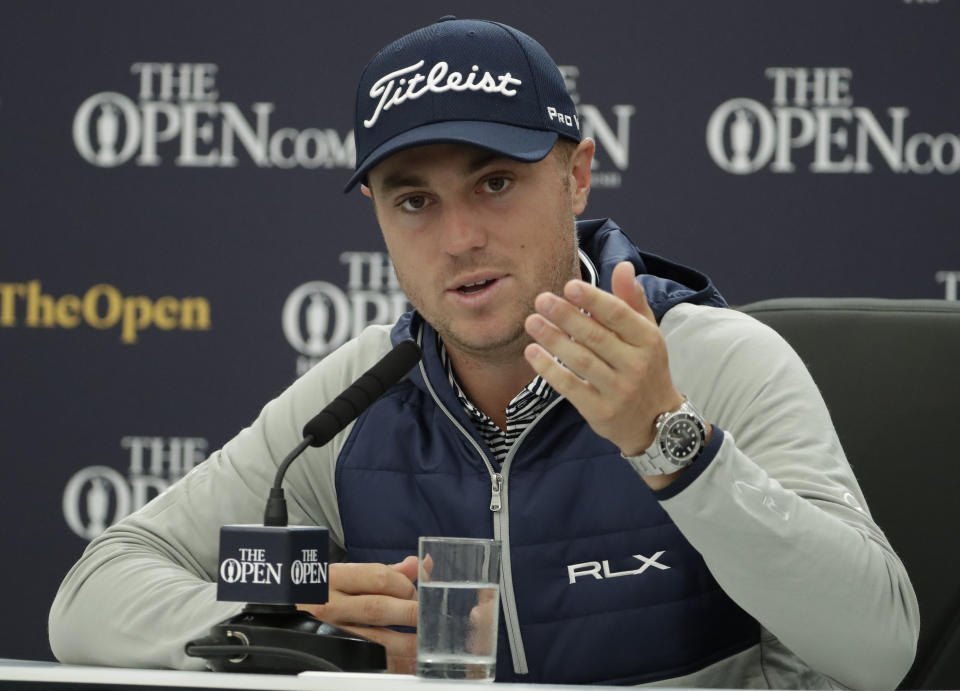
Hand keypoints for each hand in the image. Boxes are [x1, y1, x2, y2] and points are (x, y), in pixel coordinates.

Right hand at [298, 555, 418, 673]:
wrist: (292, 604)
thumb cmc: (329, 588)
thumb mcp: (352, 573)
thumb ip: (389, 571)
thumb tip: (420, 563)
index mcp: (338, 577)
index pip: (379, 577)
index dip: (406, 585)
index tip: (419, 594)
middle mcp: (332, 603)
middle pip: (378, 608)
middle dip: (409, 614)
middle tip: (430, 618)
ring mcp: (332, 630)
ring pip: (373, 638)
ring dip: (405, 642)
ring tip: (424, 642)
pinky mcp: (335, 651)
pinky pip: (366, 658)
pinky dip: (389, 660)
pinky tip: (405, 660)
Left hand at [523, 261, 684, 456]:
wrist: (656, 422)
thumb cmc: (646, 368)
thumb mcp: (647, 334)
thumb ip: (632, 301)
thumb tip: (623, 266)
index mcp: (648, 340)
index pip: (619, 315)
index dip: (593, 299)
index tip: (569, 286)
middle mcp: (636, 365)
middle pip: (596, 337)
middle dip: (566, 316)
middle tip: (541, 300)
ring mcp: (619, 390)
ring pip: (581, 361)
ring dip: (553, 340)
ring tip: (532, 322)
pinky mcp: (600, 411)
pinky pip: (570, 387)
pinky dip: (549, 369)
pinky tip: (533, 352)